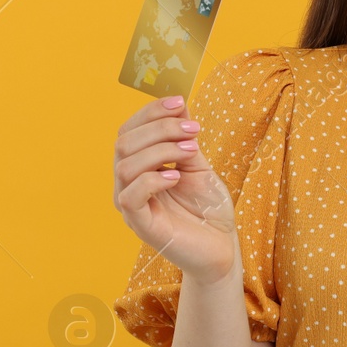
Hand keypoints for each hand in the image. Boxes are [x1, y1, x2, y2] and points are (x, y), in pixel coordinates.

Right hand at [114, 93, 240, 283]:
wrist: (222, 245)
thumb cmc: (208, 208)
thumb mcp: (198, 164)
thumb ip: (184, 138)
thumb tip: (178, 103)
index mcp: (138, 167)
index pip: (129, 130)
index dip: (150, 111)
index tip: (179, 101)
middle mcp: (128, 184)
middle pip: (124, 143)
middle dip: (159, 128)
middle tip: (192, 129)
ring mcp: (131, 206)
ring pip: (125, 166)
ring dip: (160, 150)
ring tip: (192, 151)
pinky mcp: (141, 226)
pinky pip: (130, 197)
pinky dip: (152, 180)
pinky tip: (177, 176)